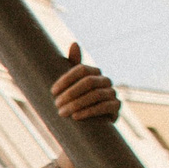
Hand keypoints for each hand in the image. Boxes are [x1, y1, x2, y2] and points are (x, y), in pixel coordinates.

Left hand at [50, 43, 118, 167]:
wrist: (87, 124)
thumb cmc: (74, 101)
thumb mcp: (69, 85)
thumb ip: (71, 65)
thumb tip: (75, 43)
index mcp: (93, 72)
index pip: (80, 69)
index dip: (66, 79)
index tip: (52, 91)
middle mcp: (104, 80)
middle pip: (88, 82)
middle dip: (70, 93)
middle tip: (56, 104)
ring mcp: (112, 93)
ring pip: (95, 95)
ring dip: (77, 104)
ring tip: (62, 113)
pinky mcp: (116, 107)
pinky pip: (104, 107)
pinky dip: (89, 111)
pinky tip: (76, 117)